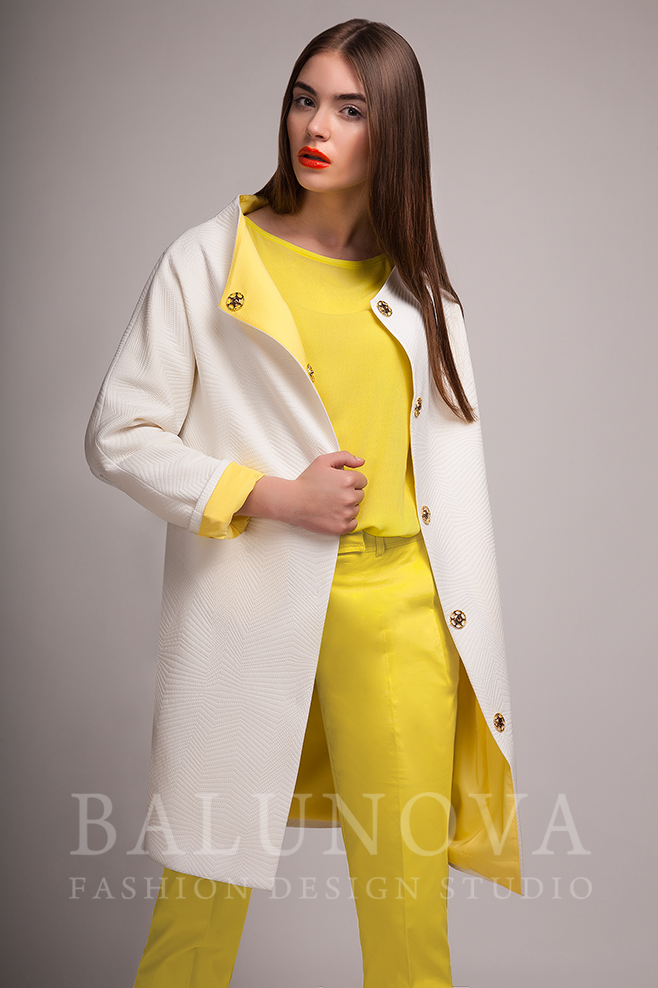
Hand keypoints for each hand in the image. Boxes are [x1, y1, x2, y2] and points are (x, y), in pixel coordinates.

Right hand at [238, 451, 366, 533]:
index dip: (350, 481)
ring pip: (356, 508)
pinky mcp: (342, 527)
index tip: (338, 484)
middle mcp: (350, 497)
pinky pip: (353, 523)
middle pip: (360, 495)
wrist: (292, 502)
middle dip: (349, 493)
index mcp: (348, 480)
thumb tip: (361, 462)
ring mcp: (346, 513)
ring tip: (331, 504)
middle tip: (333, 494)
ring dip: (347, 506)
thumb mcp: (323, 461)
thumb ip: (345, 457)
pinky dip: (346, 520)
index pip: (362, 481)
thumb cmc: (307, 481)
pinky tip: (334, 514)